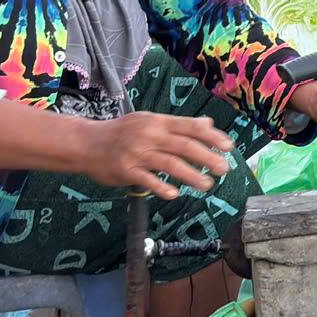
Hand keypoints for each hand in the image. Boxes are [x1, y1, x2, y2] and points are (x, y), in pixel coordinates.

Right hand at [78, 112, 232, 198]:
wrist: (87, 143)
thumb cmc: (123, 132)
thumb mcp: (150, 121)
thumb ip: (179, 125)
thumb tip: (208, 125)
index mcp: (157, 122)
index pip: (189, 127)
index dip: (211, 137)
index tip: (229, 147)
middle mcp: (149, 135)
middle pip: (184, 146)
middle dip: (207, 157)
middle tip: (224, 169)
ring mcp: (137, 153)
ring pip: (169, 164)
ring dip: (191, 175)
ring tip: (207, 185)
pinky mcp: (125, 171)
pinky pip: (147, 180)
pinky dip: (162, 187)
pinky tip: (175, 194)